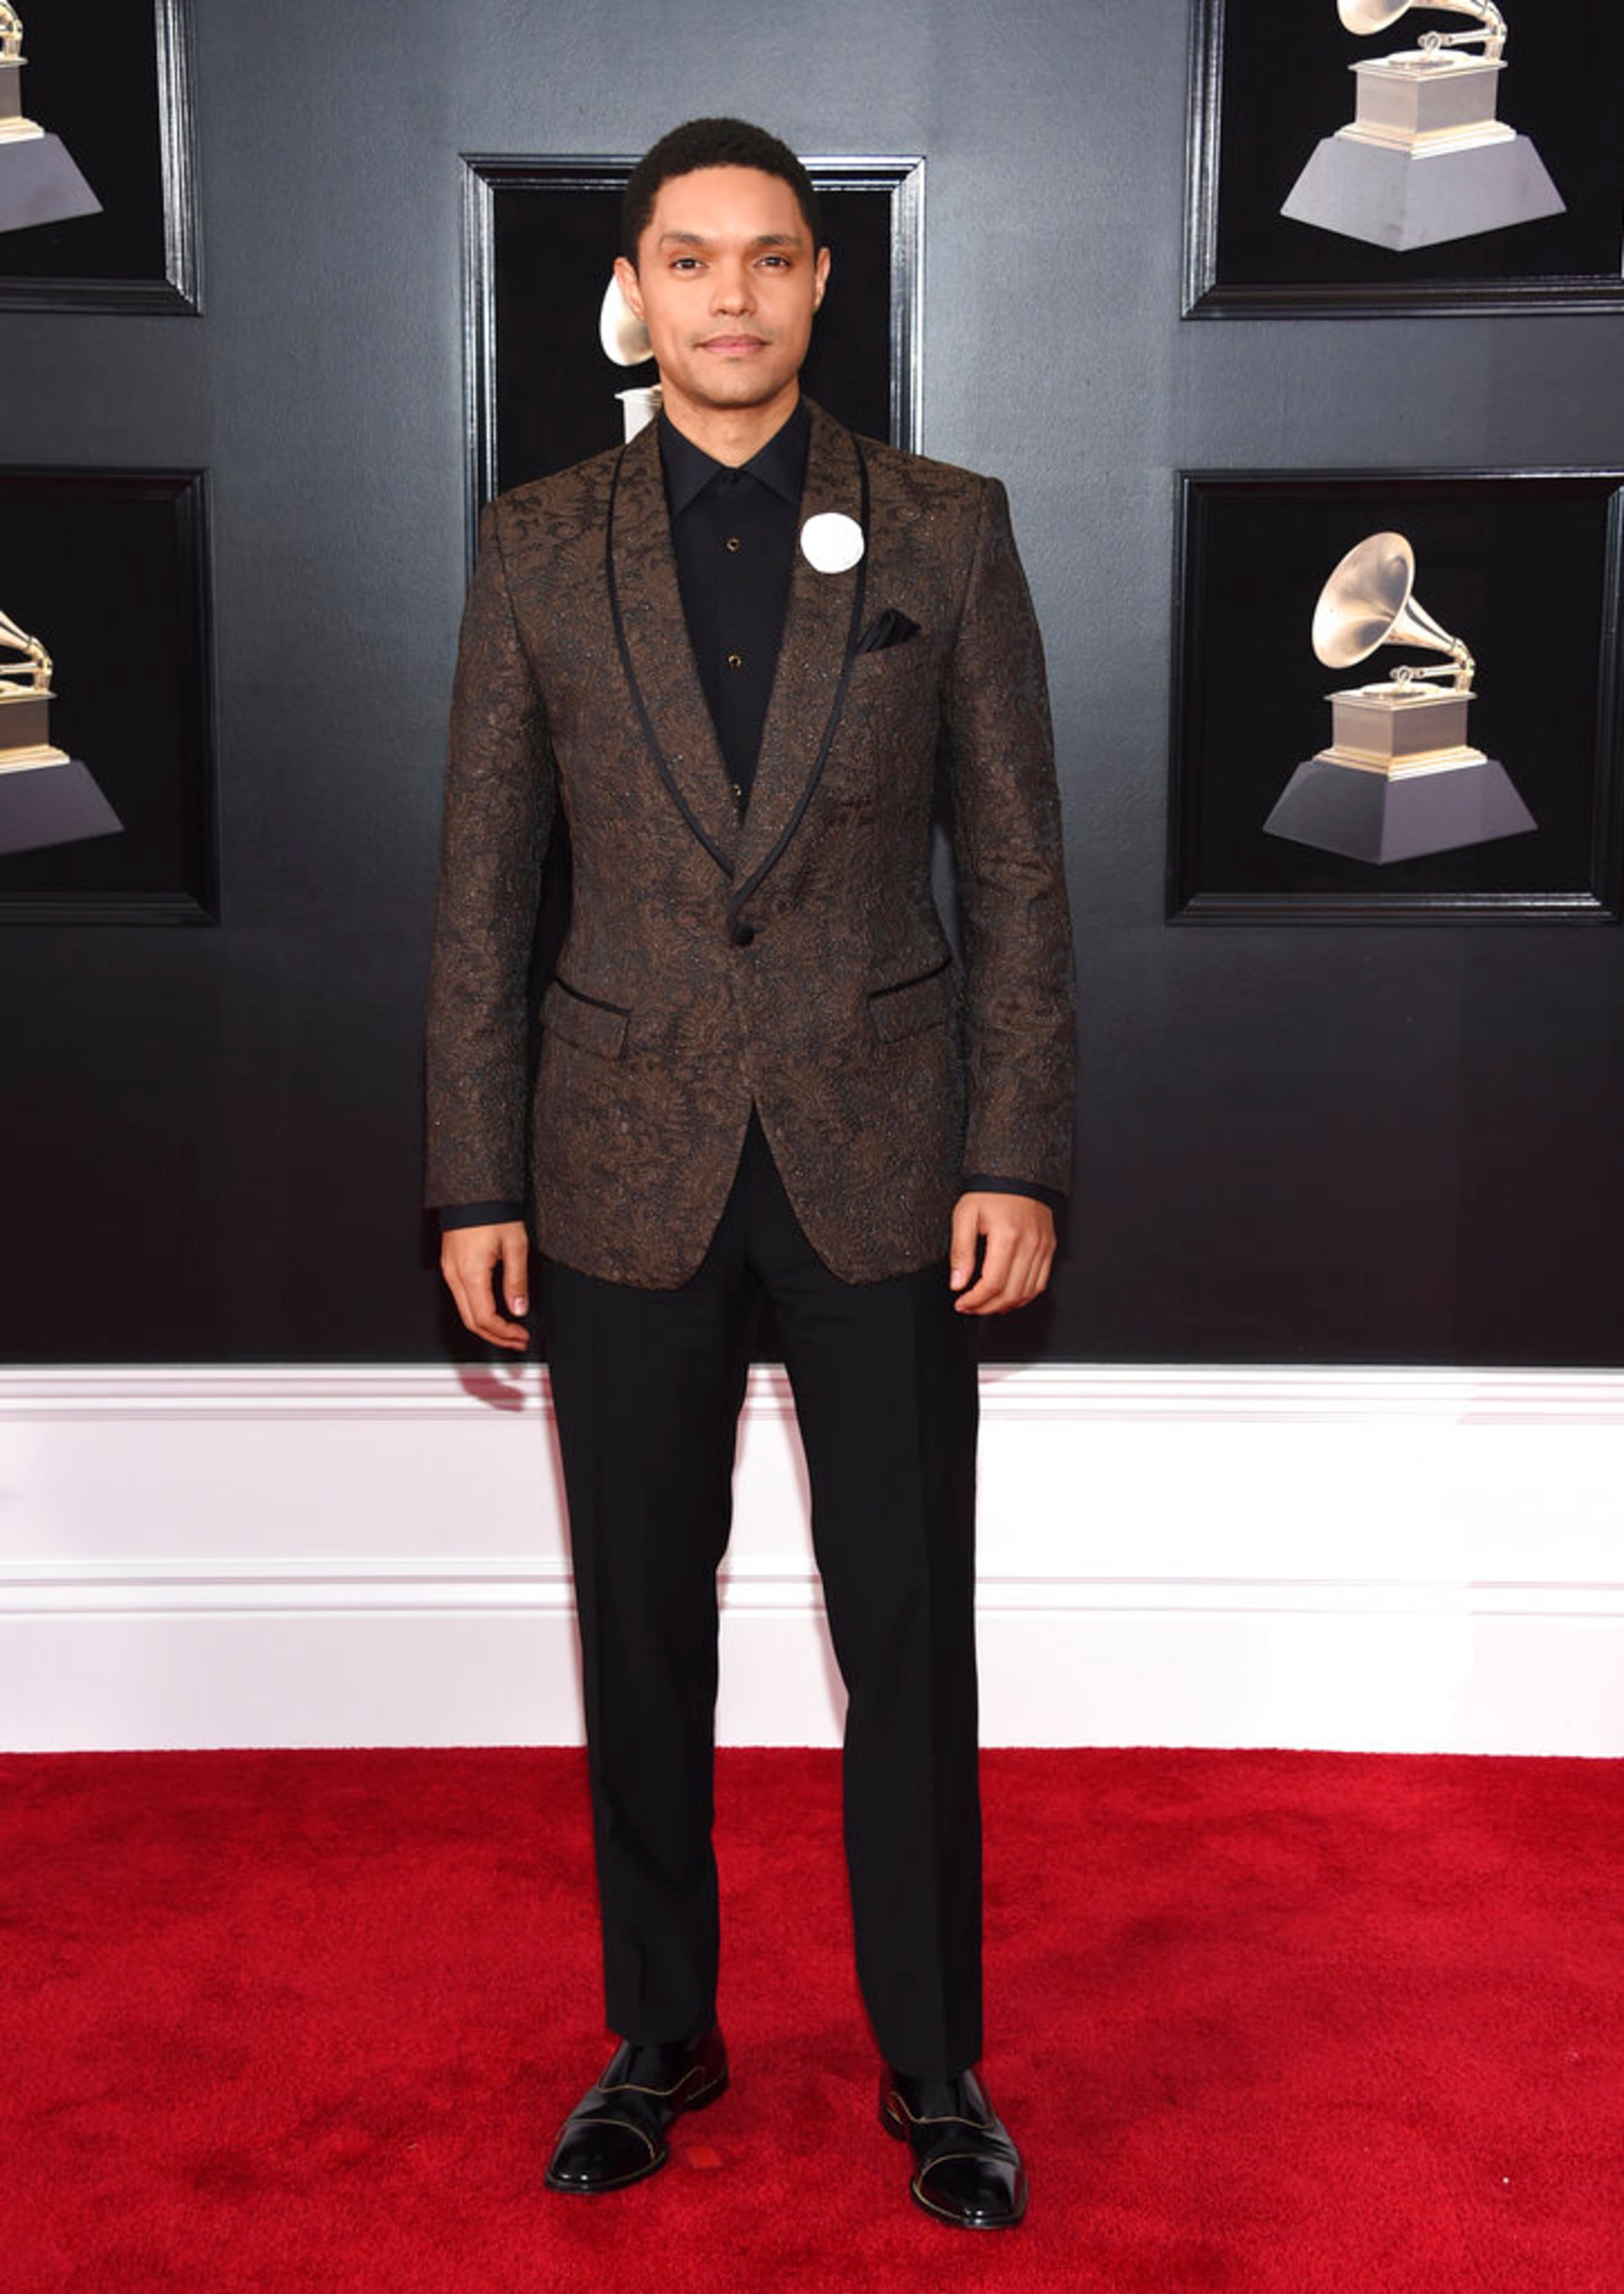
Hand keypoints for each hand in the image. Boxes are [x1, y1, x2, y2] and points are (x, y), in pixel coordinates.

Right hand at [440, 1221, 530, 1350]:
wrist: (473, 1192)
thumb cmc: (492, 1211)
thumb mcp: (515, 1245)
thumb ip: (517, 1280)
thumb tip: (519, 1309)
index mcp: (471, 1273)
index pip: (485, 1318)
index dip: (504, 1333)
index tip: (521, 1336)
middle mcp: (455, 1275)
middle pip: (471, 1322)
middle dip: (496, 1336)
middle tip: (517, 1340)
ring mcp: (449, 1271)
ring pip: (465, 1312)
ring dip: (487, 1326)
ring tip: (510, 1330)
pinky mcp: (450, 1266)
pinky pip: (461, 1297)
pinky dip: (478, 1311)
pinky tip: (494, 1311)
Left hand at [948, 1193, 1055, 1314]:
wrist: (1017, 1175)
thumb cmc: (990, 1193)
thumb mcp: (965, 1216)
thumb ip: (961, 1252)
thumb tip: (957, 1283)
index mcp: (1007, 1236)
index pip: (992, 1283)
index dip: (975, 1300)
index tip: (961, 1304)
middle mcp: (1029, 1244)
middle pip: (1011, 1293)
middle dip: (987, 1307)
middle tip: (970, 1308)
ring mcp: (1043, 1248)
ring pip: (1027, 1293)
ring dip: (1005, 1306)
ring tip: (986, 1305)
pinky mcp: (1049, 1248)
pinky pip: (1040, 1283)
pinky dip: (1024, 1296)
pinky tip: (1008, 1297)